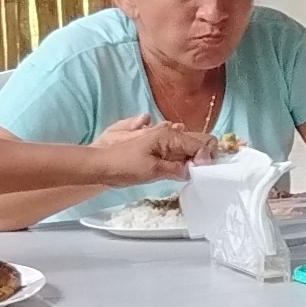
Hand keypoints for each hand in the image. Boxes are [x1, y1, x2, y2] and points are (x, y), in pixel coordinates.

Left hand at [84, 113, 211, 183]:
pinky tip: (178, 168)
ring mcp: (163, 139)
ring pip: (189, 145)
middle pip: (198, 140)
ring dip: (193, 158)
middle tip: (196, 173)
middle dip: (203, 156)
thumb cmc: (123, 166)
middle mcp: (169, 133)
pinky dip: (184, 158)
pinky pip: (179, 149)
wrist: (99, 165)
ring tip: (187, 172)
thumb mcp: (153, 170)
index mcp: (169, 136)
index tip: (198, 173)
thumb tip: (193, 170)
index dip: (206, 159)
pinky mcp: (158, 147)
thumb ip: (177, 169)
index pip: (202, 143)